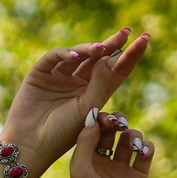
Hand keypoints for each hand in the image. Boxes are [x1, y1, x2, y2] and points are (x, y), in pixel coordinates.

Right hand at [0, 30, 151, 161]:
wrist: (32, 145)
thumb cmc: (63, 133)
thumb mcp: (89, 109)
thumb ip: (100, 83)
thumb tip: (109, 56)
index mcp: (95, 93)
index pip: (117, 70)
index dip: (131, 55)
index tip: (145, 39)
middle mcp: (79, 82)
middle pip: (99, 58)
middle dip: (113, 44)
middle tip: (126, 32)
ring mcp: (60, 76)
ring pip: (78, 55)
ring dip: (89, 49)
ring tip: (100, 49)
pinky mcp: (41, 73)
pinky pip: (54, 57)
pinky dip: (64, 53)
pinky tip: (73, 57)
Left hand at [70, 109, 154, 177]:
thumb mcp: (81, 174)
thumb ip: (84, 145)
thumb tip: (91, 118)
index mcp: (85, 161)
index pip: (93, 131)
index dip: (99, 120)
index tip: (105, 117)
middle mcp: (103, 163)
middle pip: (112, 132)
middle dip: (117, 123)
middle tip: (121, 124)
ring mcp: (122, 169)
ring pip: (129, 140)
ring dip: (133, 135)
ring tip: (133, 144)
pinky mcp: (139, 177)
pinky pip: (145, 153)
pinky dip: (147, 147)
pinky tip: (144, 151)